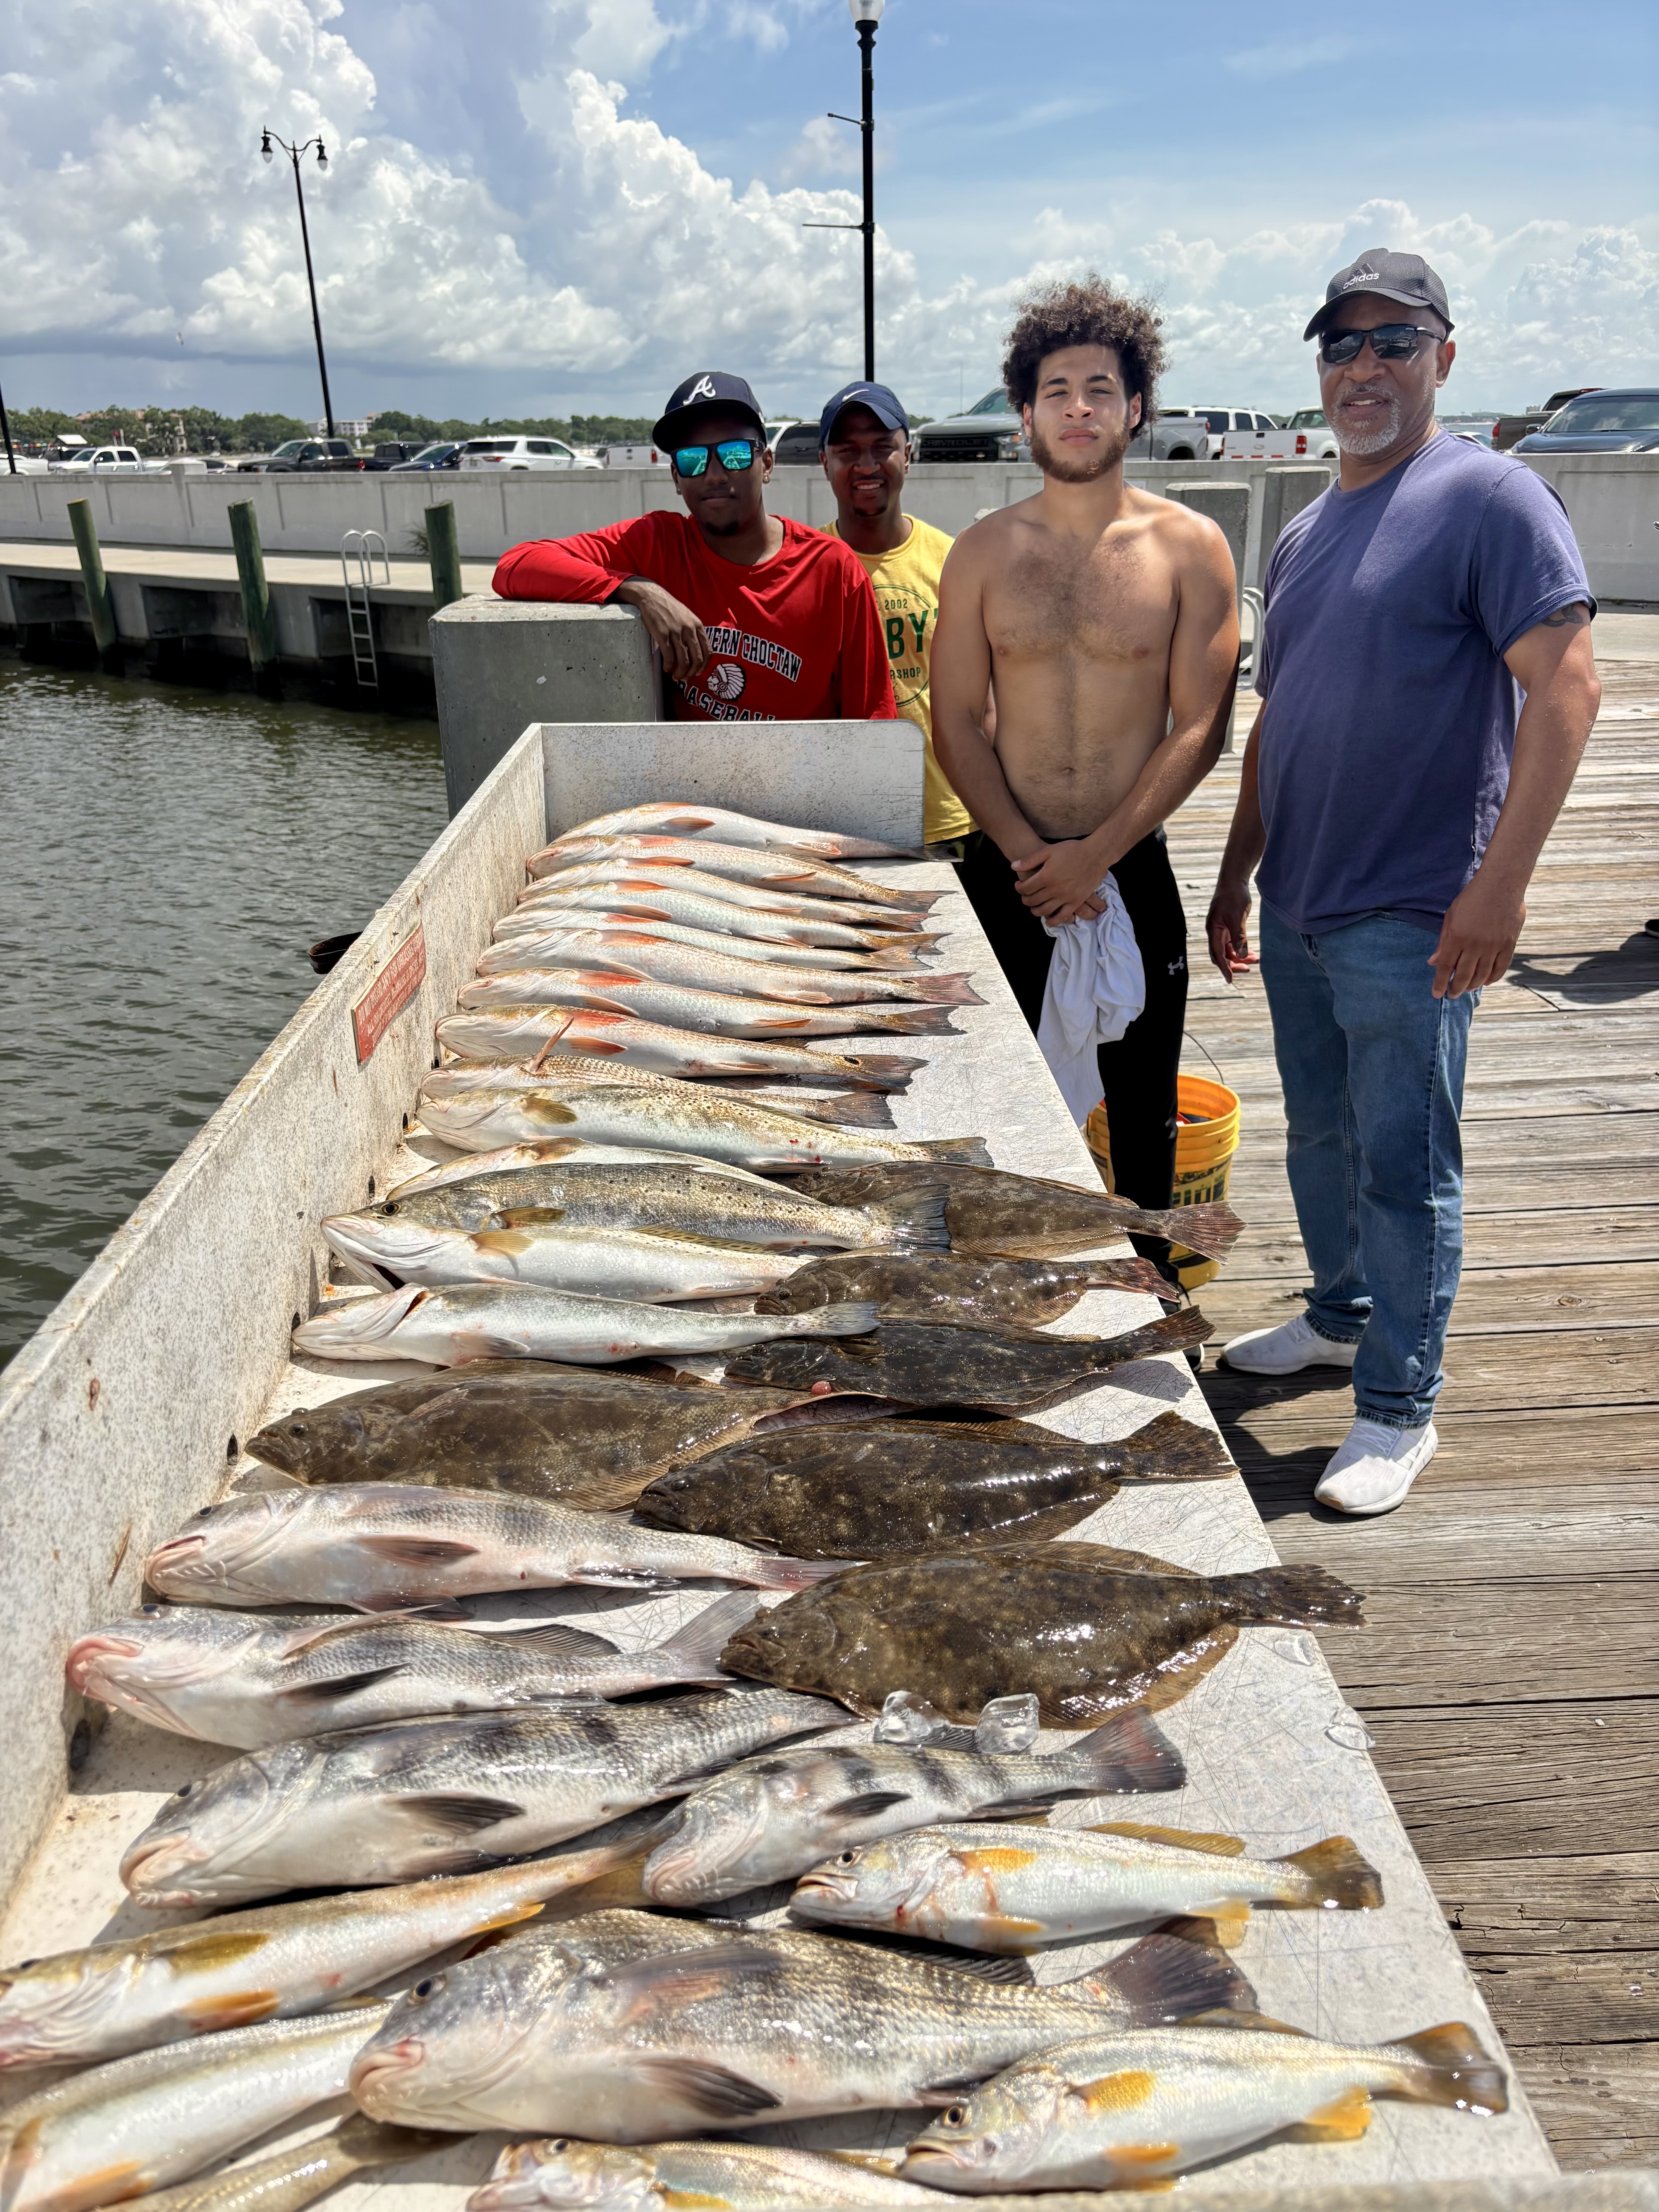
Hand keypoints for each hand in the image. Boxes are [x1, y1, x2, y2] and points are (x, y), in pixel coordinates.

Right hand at [613, 577, 709, 682]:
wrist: (652, 597)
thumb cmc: (669, 608)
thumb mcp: (688, 617)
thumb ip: (693, 632)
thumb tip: (694, 651)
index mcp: (697, 626)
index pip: (708, 651)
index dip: (703, 666)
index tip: (697, 672)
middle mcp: (689, 629)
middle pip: (696, 659)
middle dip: (691, 673)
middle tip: (685, 678)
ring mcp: (676, 632)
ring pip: (683, 660)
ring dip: (680, 673)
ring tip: (675, 676)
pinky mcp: (663, 634)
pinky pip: (669, 656)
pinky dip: (669, 666)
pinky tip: (666, 668)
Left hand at [1010, 841, 1106, 924]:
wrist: (1095, 854)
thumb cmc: (1072, 850)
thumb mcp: (1048, 851)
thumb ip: (1030, 860)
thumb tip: (1013, 866)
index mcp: (1046, 876)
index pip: (1026, 888)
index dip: (1019, 888)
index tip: (1018, 886)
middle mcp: (1054, 889)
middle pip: (1033, 900)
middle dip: (1025, 899)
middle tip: (1024, 897)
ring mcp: (1066, 897)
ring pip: (1045, 910)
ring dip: (1035, 911)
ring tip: (1033, 907)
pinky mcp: (1076, 901)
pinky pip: (1063, 916)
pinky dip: (1054, 921)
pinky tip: (1048, 920)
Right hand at [1206, 876, 1256, 982]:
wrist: (1234, 880)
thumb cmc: (1234, 896)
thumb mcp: (1237, 917)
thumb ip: (1239, 937)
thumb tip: (1240, 956)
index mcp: (1213, 930)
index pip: (1217, 954)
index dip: (1223, 968)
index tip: (1230, 979)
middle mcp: (1215, 932)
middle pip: (1221, 955)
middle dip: (1233, 964)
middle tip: (1248, 969)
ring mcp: (1221, 930)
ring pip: (1229, 950)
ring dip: (1240, 957)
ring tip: (1255, 960)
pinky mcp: (1228, 927)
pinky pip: (1233, 943)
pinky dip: (1241, 949)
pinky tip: (1252, 953)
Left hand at [1429, 873, 1524, 997]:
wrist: (1501, 884)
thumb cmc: (1472, 898)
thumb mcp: (1451, 917)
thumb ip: (1443, 941)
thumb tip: (1433, 962)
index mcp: (1457, 937)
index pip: (1445, 967)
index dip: (1440, 983)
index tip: (1436, 994)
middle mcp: (1474, 945)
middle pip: (1463, 975)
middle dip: (1455, 988)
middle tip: (1452, 995)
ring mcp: (1493, 946)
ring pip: (1482, 974)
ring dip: (1473, 985)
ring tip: (1467, 989)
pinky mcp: (1509, 944)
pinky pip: (1500, 967)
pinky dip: (1493, 977)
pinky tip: (1486, 981)